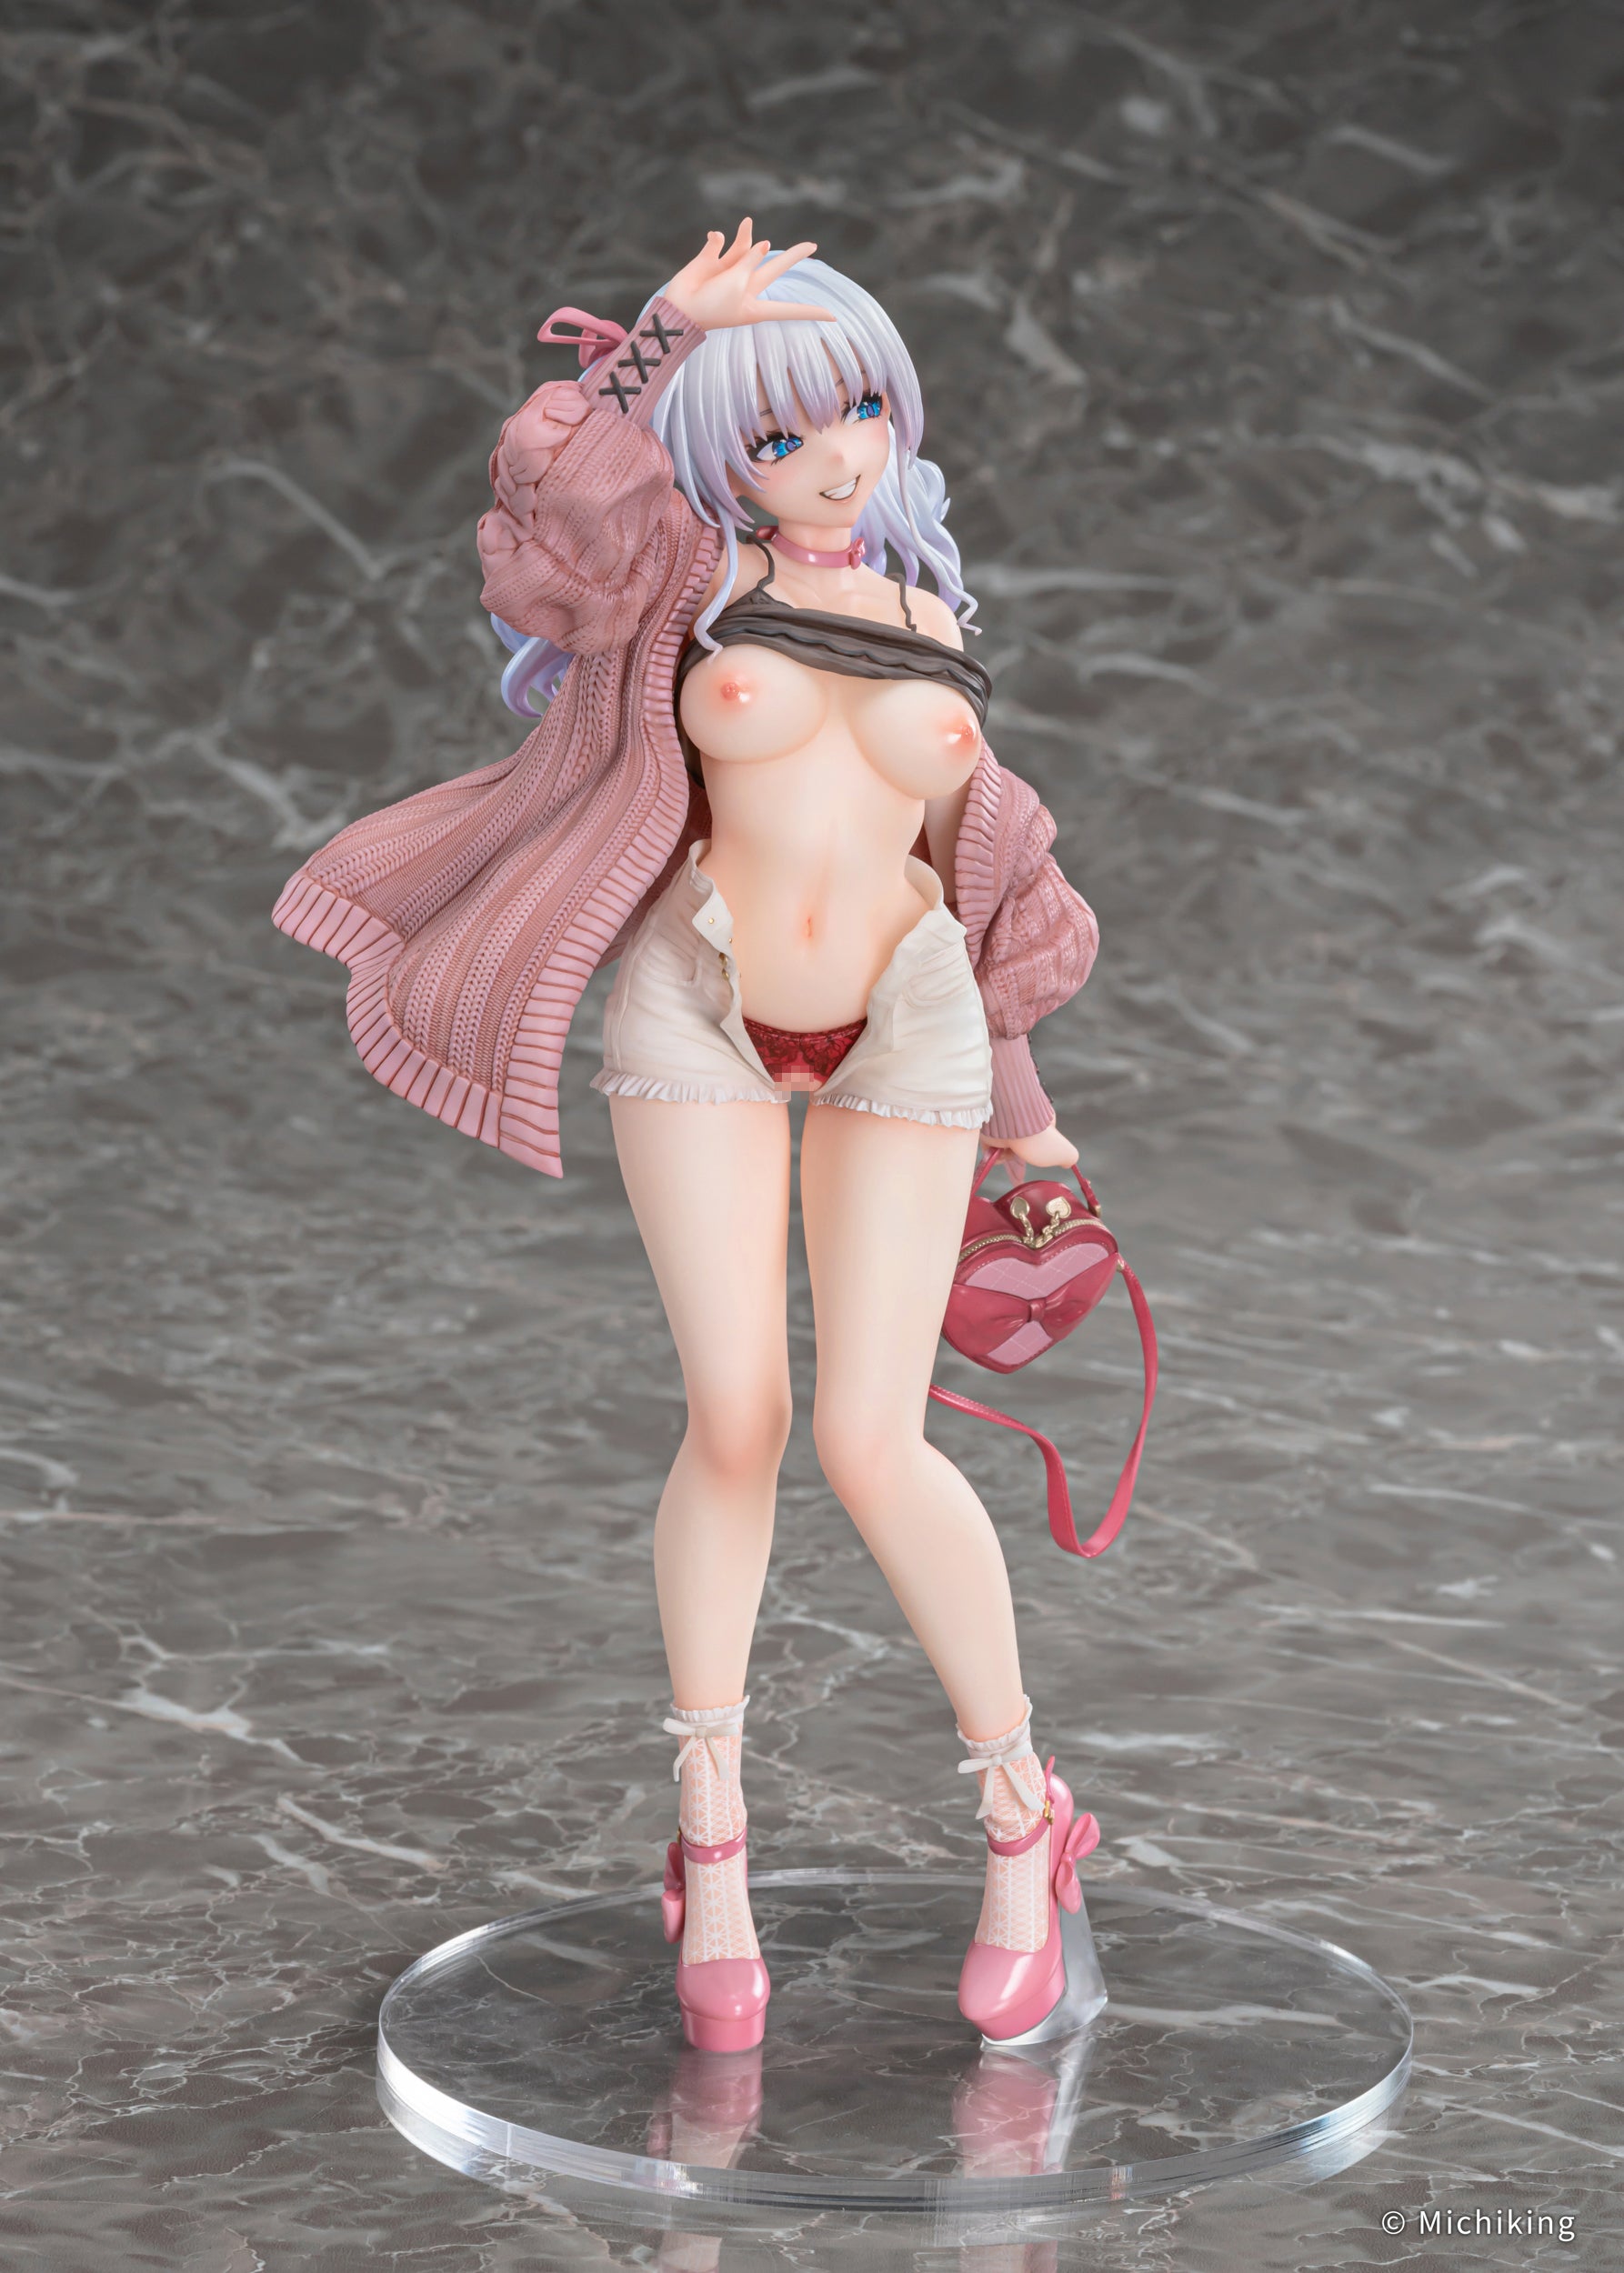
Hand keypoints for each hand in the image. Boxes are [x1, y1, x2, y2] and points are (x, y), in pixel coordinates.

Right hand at [663, 218, 833, 330]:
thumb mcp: (738, 282)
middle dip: (793, 256)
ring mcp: (728, 273)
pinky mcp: (711, 261)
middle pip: (776, 268)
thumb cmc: (712, 304)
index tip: (834, 317)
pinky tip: (715, 236)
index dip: (811, 312)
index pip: (790, 309)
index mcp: (755, 304)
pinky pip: (720, 243)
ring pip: (747, 249)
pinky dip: (718, 238)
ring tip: (748, 223)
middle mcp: (745, 287)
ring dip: (747, 236)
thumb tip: (763, 243)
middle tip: (813, 246)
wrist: (679, 307)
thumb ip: (751, 261)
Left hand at [981, 1121, 1079, 1173]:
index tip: (1037, 1165)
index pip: (1041, 1143)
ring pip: (1006, 1149)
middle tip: (1018, 1181)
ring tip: (1009, 1157)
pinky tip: (1000, 1154)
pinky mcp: (989, 1129)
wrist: (1011, 1124)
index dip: (1039, 1157)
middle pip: (1021, 1149)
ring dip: (1008, 1158)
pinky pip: (991, 1147)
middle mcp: (1022, 1123)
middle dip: (1019, 1166)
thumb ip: (1069, 1158)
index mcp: (1041, 1124)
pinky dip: (994, 1154)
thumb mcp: (1063, 1151)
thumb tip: (1069, 1163)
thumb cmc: (1039, 1139)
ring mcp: (1005, 1125)